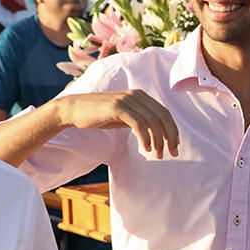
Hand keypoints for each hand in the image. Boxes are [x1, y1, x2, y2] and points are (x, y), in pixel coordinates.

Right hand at [55, 90, 179, 158]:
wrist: (75, 109)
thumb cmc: (100, 115)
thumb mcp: (125, 116)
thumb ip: (140, 120)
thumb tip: (159, 134)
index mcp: (141, 96)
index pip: (164, 113)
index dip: (173, 130)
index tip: (175, 146)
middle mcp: (136, 95)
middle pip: (163, 116)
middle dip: (170, 136)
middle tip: (172, 153)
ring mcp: (126, 99)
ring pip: (152, 121)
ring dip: (158, 140)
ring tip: (157, 154)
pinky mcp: (117, 107)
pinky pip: (138, 123)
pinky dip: (145, 137)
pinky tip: (146, 148)